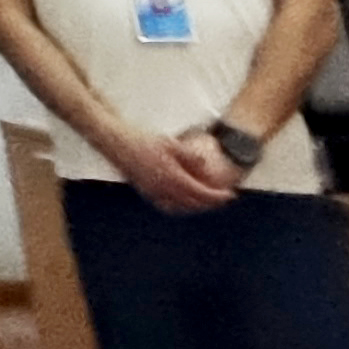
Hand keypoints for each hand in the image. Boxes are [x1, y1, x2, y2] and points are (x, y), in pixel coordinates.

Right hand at [111, 126, 235, 215]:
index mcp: (172, 177)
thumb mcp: (170, 143)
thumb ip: (189, 155)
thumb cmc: (144, 141)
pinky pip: (168, 206)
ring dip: (196, 206)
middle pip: (193, 203)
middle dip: (210, 203)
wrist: (118, 145)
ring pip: (181, 207)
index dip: (217, 196)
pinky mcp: (147, 193)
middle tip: (223, 199)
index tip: (231, 195)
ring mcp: (154, 193)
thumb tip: (205, 164)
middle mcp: (164, 190)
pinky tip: (184, 202)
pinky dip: (180, 207)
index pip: (201, 193)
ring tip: (206, 201)